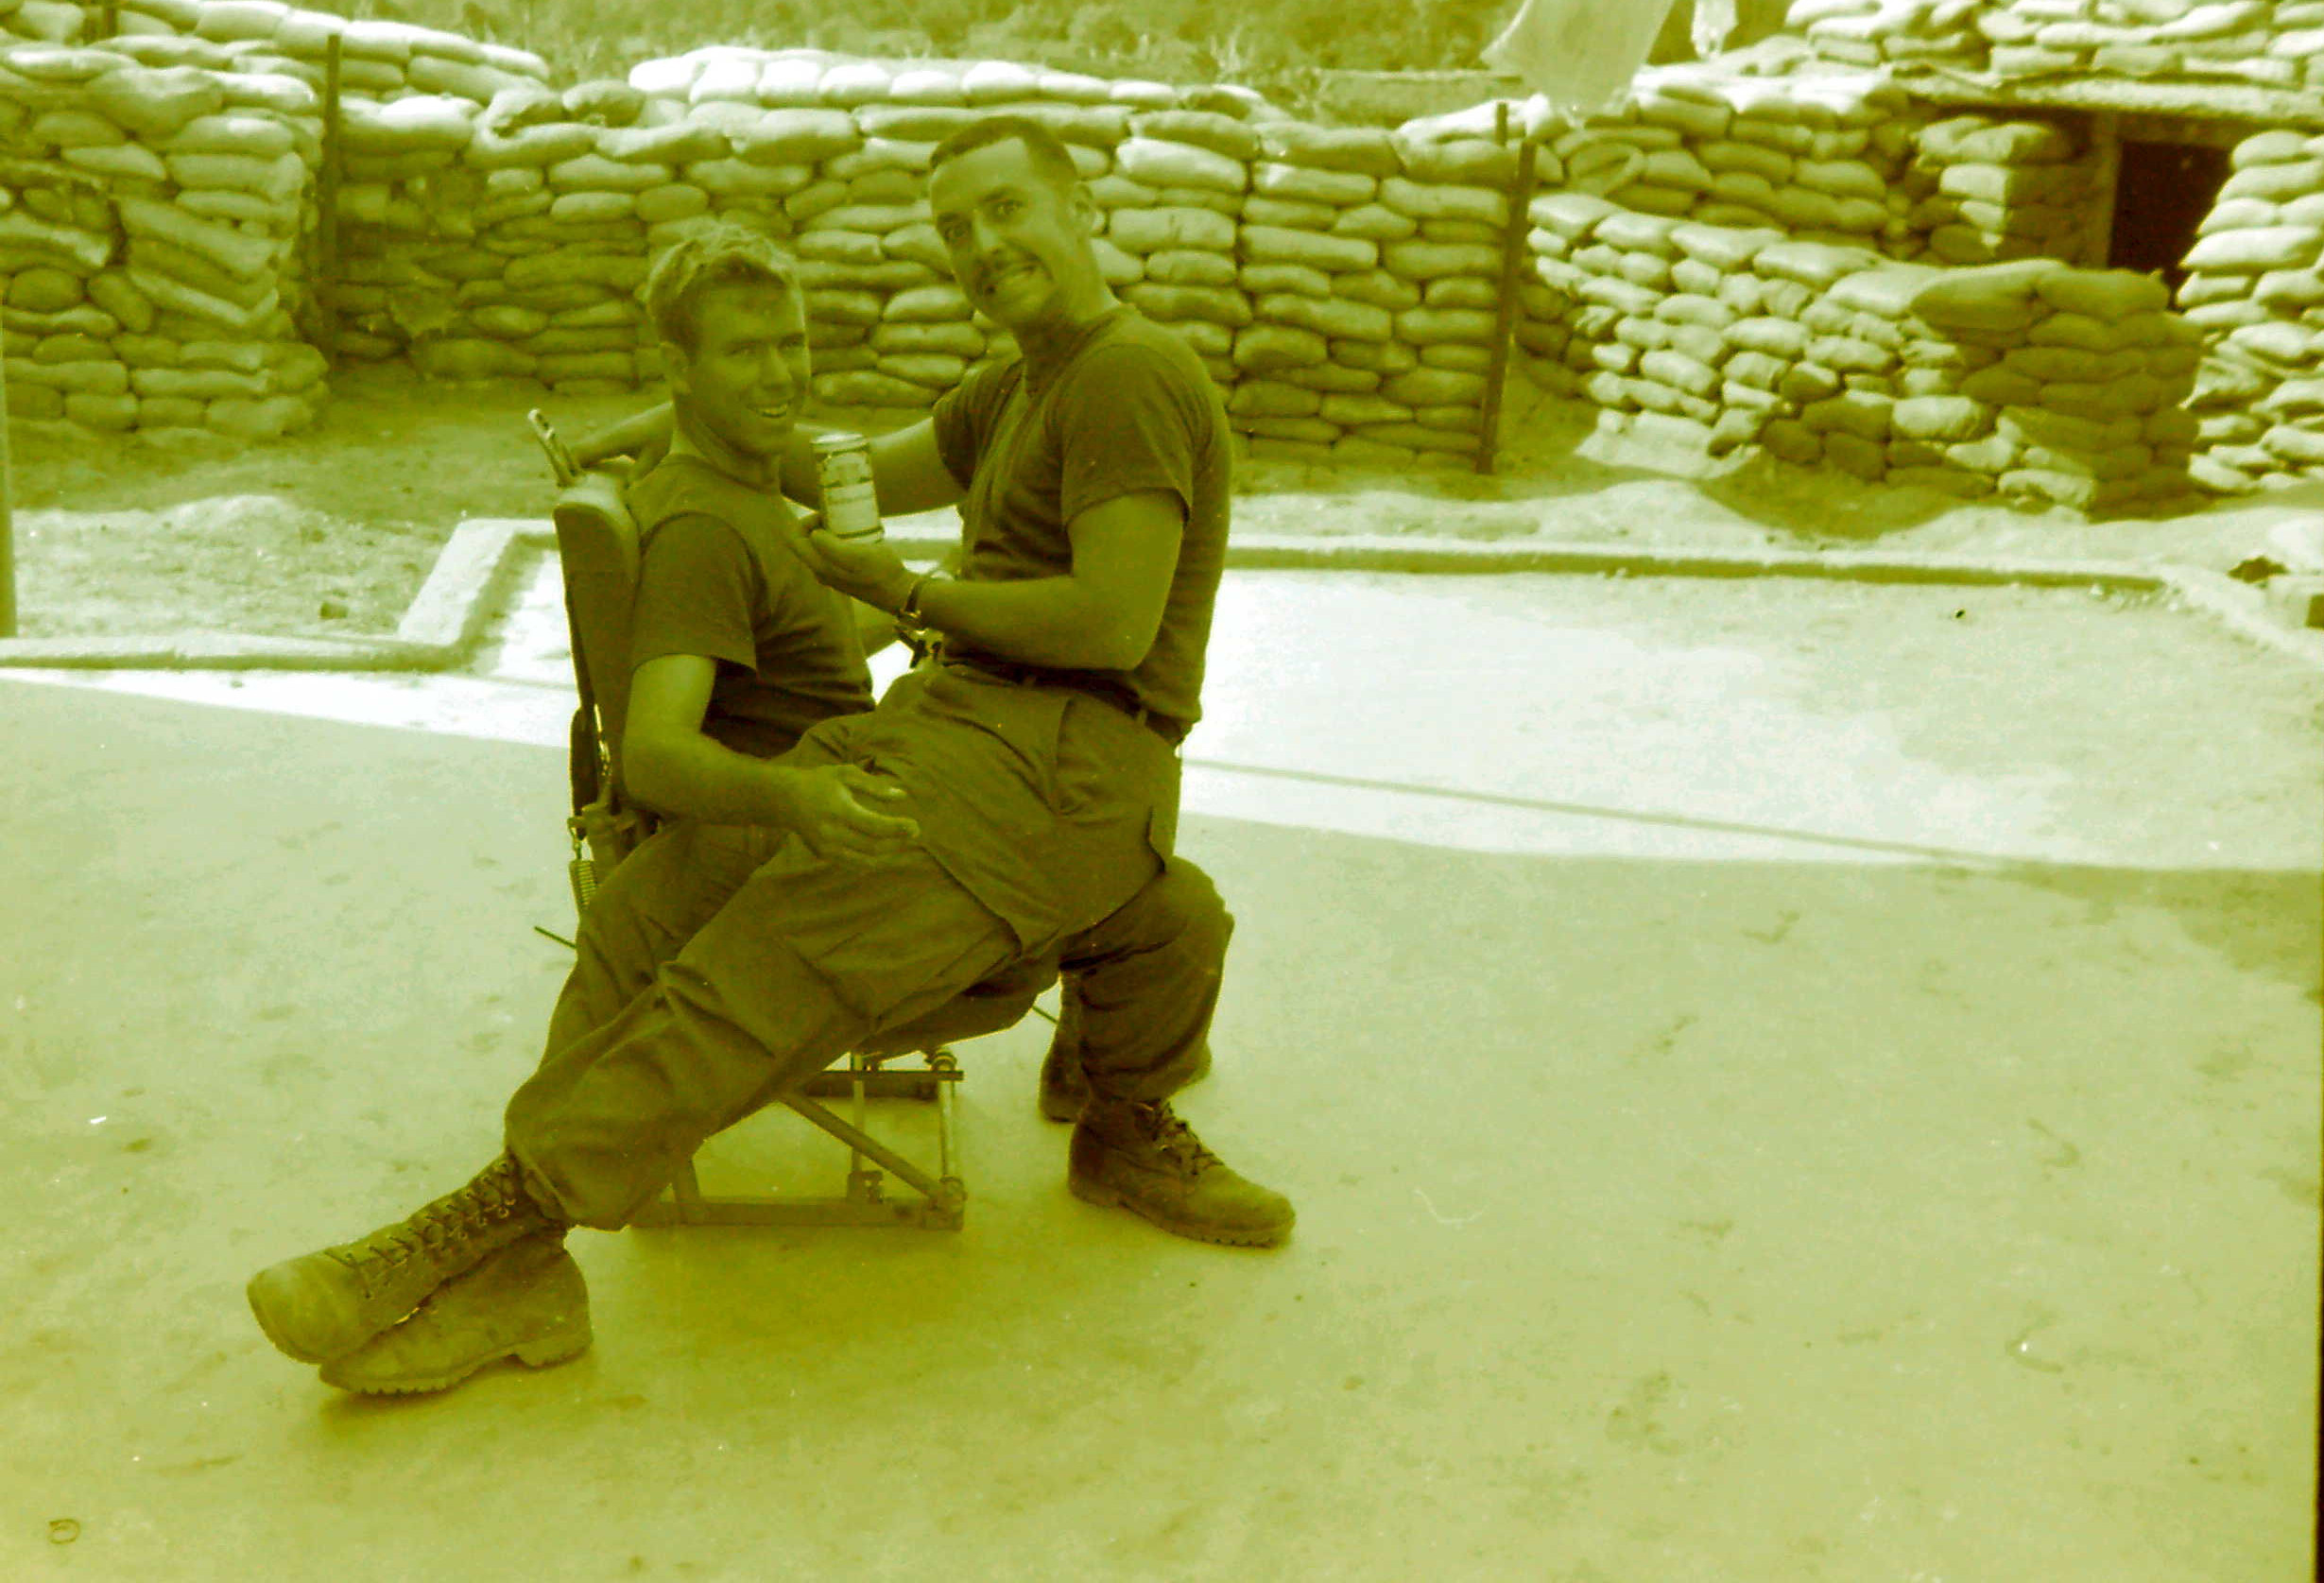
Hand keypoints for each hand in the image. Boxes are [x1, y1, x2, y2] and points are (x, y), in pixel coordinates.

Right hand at [773, 764, 920, 864]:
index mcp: (839, 810)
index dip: (897, 829)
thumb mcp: (846, 774)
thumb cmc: (820, 782)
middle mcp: (832, 833)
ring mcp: (827, 848)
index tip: (915, 826)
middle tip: (914, 833)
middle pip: (873, 846)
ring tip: (904, 843)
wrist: (785, 799)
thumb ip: (874, 786)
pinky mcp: (824, 855)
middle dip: (897, 842)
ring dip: (888, 854)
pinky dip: (872, 859)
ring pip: (865, 860)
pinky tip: (885, 850)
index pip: (874, 826)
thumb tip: (902, 796)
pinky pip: (854, 863)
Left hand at [792, 510, 917, 611]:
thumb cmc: (880, 572)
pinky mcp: (844, 572)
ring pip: (819, 545)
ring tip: (848, 522)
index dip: (804, 522)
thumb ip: (830, 546)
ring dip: (829, 530)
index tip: (826, 515)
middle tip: (838, 515)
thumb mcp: (856, 555)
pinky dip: (840, 538)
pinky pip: (833, 551)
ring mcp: (832, 573)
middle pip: (805, 542)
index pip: (794, 539)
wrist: (899, 592)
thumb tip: (813, 534)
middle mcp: (821, 571)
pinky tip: (857, 534)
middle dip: (817, 524)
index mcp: (819, 566)